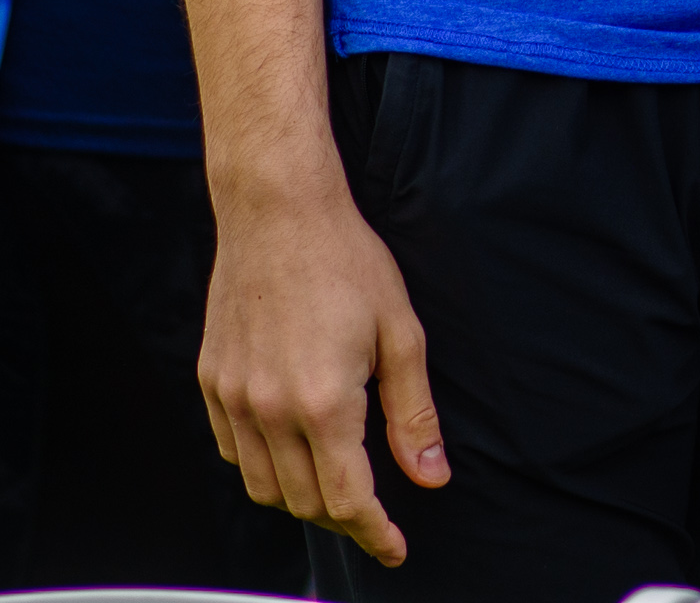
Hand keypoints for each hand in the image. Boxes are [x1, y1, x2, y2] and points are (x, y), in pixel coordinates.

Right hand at [200, 167, 446, 565]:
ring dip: (301, 497)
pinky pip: (233, 451)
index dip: (375, 534)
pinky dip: (262, 465)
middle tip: (375, 509)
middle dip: (345, 518)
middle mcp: (271, 410)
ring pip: (263, 487)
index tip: (396, 548)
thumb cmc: (347, 260)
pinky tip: (290, 446)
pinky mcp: (211, 381)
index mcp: (324, 401)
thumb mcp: (400, 330)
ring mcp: (234, 397)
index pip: (348, 502)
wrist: (278, 208)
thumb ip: (414, 412)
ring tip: (335, 480)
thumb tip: (431, 478)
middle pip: (306, 503)